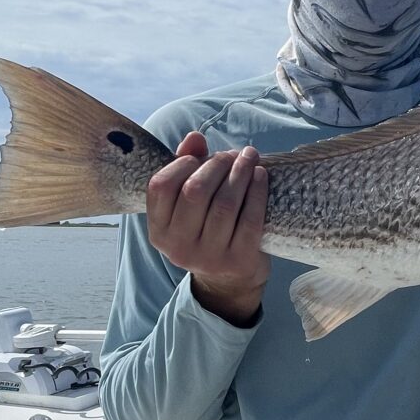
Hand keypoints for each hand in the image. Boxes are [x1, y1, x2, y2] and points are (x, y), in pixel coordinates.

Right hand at [146, 131, 269, 324]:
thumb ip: (185, 169)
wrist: (229, 281)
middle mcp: (178, 247)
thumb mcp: (186, 207)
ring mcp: (209, 257)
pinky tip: (260, 175)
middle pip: (195, 191)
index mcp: (159, 231)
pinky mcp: (239, 260)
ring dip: (240, 173)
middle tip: (231, 154)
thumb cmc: (205, 231)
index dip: (181, 164)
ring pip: (225, 204)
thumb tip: (194, 138)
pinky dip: (257, 191)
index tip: (200, 157)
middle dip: (217, 165)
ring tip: (249, 157)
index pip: (160, 186)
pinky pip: (250, 218)